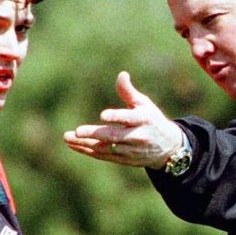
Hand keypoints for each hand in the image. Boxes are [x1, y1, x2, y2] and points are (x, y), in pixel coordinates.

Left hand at [63, 71, 183, 168]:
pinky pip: (103, 156)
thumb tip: (121, 74)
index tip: (103, 115)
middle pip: (114, 136)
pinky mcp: (123, 160)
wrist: (168, 148)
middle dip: (95, 134)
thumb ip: (129, 92)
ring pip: (105, 148)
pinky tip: (73, 144)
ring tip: (68, 137)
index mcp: (144, 119)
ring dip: (85, 143)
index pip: (129, 118)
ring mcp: (130, 150)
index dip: (116, 117)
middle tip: (77, 131)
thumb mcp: (145, 104)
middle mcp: (137, 136)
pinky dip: (87, 151)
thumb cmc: (152, 120)